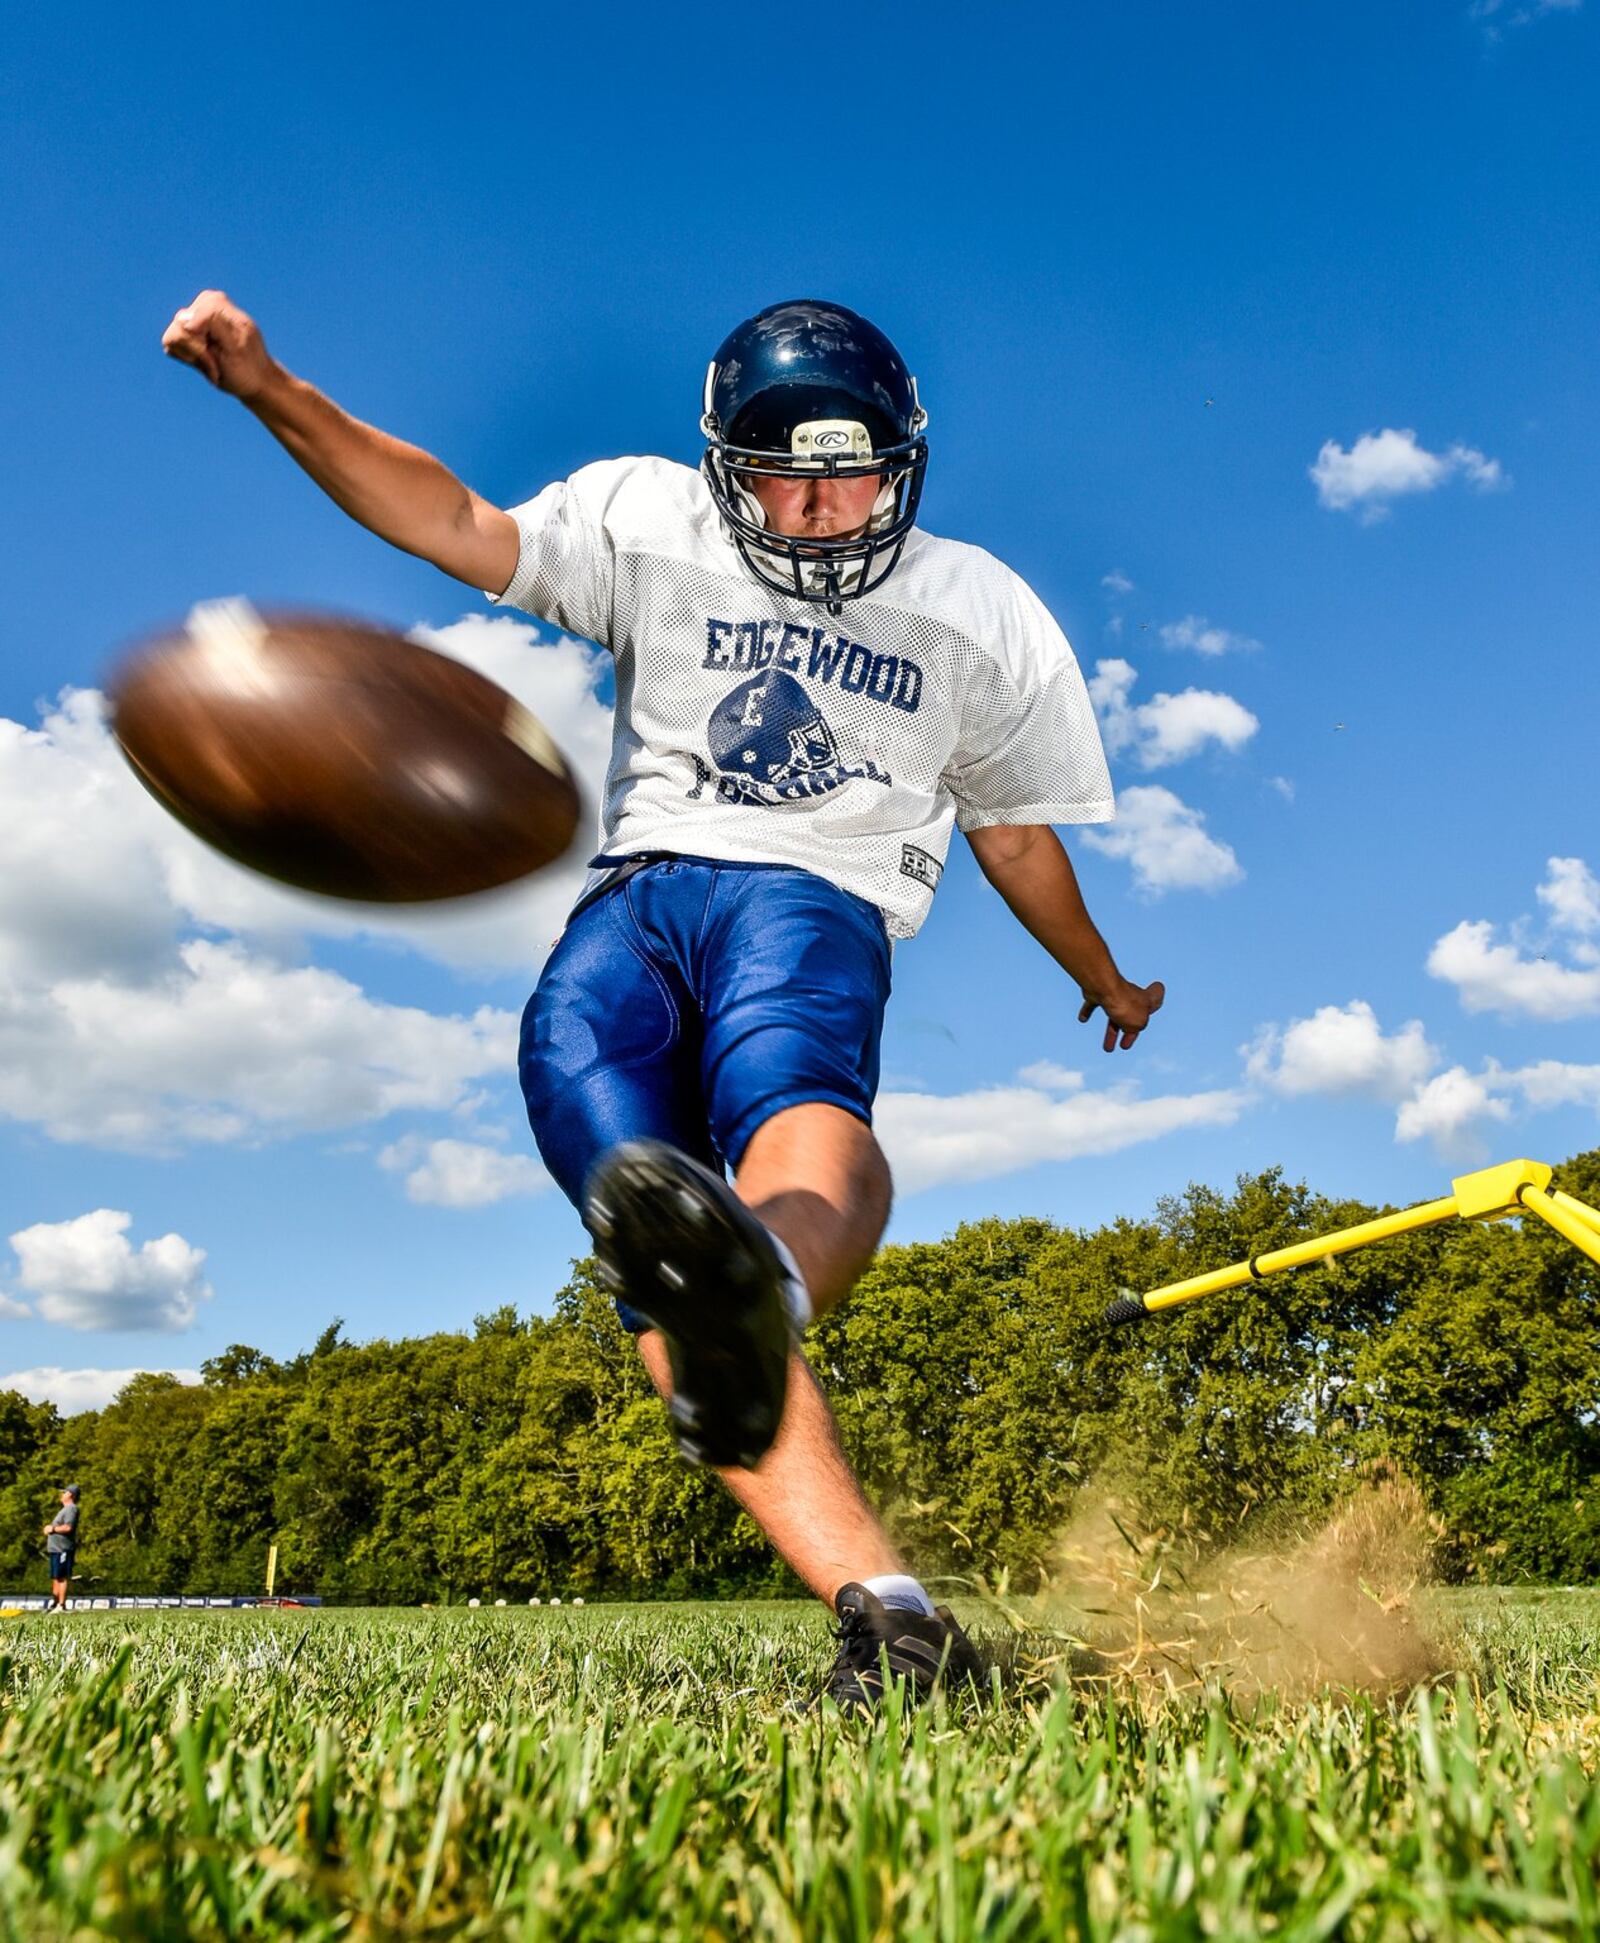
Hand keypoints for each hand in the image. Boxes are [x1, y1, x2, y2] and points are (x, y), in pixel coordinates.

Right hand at [161, 289, 276, 400]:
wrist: (254, 380)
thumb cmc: (247, 366)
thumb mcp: (236, 345)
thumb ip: (212, 321)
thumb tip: (182, 318)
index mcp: (215, 302)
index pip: (191, 323)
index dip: (202, 347)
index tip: (222, 356)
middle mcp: (200, 305)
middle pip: (179, 329)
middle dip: (198, 353)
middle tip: (218, 362)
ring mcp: (190, 318)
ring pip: (172, 338)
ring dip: (194, 357)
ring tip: (214, 363)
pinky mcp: (182, 333)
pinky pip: (170, 346)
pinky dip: (188, 359)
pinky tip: (206, 362)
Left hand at [1078, 977, 1163, 1051]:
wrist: (1103, 989)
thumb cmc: (1124, 1005)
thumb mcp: (1138, 1024)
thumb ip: (1136, 1028)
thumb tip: (1128, 1029)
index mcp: (1145, 1000)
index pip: (1156, 997)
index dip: (1157, 999)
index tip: (1157, 1002)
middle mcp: (1131, 995)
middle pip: (1132, 1015)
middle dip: (1128, 1032)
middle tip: (1124, 1046)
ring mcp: (1113, 993)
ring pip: (1113, 1014)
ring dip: (1111, 1032)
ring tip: (1108, 1048)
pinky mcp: (1097, 993)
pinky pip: (1093, 1004)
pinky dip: (1088, 1011)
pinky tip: (1082, 1019)